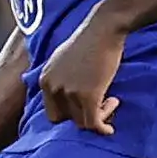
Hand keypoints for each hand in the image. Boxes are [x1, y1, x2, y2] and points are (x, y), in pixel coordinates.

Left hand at [40, 14, 123, 134]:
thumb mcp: (62, 60)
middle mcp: (53, 88)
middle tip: (99, 107)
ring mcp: (69, 93)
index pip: (52, 111)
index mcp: (45, 80)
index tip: (84, 107)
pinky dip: (102, 128)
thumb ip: (59, 79)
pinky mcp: (88, 96)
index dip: (69, 113)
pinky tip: (110, 129)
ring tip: (111, 102)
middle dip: (81, 117)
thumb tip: (66, 98)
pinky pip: (93, 123)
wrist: (104, 29)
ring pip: (81, 123)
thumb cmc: (89, 41)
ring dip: (98, 118)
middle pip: (64, 120)